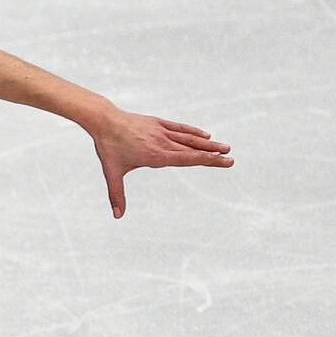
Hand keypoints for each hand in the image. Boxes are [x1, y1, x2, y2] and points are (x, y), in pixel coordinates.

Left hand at [89, 108, 233, 218]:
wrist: (104, 120)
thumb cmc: (108, 148)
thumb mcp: (112, 173)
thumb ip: (116, 194)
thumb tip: (117, 216)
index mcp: (155, 155)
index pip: (185, 159)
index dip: (204, 160)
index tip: (221, 160)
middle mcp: (162, 142)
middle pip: (192, 150)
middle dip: (212, 155)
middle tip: (231, 159)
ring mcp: (161, 131)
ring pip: (189, 138)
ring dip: (207, 144)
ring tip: (225, 148)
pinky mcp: (158, 123)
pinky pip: (180, 128)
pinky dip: (193, 132)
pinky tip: (205, 136)